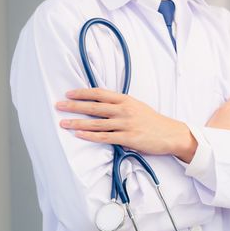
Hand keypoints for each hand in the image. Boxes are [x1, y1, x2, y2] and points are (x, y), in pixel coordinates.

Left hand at [56, 88, 196, 161]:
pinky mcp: (128, 138)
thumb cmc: (153, 121)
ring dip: (77, 122)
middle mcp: (124, 110)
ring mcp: (126, 124)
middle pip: (94, 106)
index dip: (83, 93)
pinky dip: (90, 135)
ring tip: (63, 122)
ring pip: (96, 123)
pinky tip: (79, 134)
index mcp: (126, 100)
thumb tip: (102, 107)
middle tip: (58, 105)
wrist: (171, 134)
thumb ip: (120, 106)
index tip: (69, 93)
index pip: (100, 93)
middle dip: (74, 106)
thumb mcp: (137, 107)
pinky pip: (104, 137)